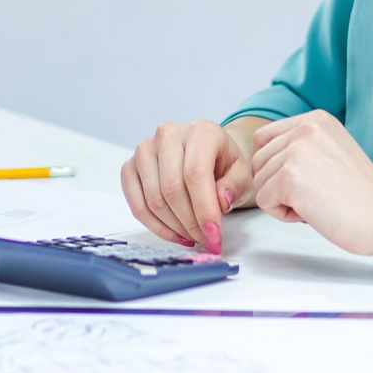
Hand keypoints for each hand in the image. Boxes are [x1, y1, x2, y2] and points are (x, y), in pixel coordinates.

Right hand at [119, 119, 254, 253]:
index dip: (204, 209)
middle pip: (172, 188)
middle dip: (190, 223)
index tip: (214, 236)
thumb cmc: (223, 164)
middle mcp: (168, 135)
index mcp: (200, 131)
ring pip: (153, 199)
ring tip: (193, 237)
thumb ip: (235, 186)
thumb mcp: (242, 173)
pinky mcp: (130, 166)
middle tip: (206, 241)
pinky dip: (156, 225)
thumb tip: (221, 201)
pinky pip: (137, 204)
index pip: (195, 173)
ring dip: (174, 227)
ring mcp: (145, 150)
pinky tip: (174, 233)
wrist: (207, 154)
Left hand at [250, 110, 372, 256]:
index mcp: (315, 119)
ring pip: (259, 182)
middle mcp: (304, 128)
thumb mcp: (333, 150)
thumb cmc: (364, 196)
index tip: (303, 182)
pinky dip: (283, 214)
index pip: (265, 138)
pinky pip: (263, 201)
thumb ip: (303, 146)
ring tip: (317, 203)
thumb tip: (264, 158)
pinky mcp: (289, 177)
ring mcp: (296, 151)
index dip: (274, 166)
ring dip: (282, 201)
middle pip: (258, 161)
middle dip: (278, 185)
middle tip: (315, 196)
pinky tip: (312, 213)